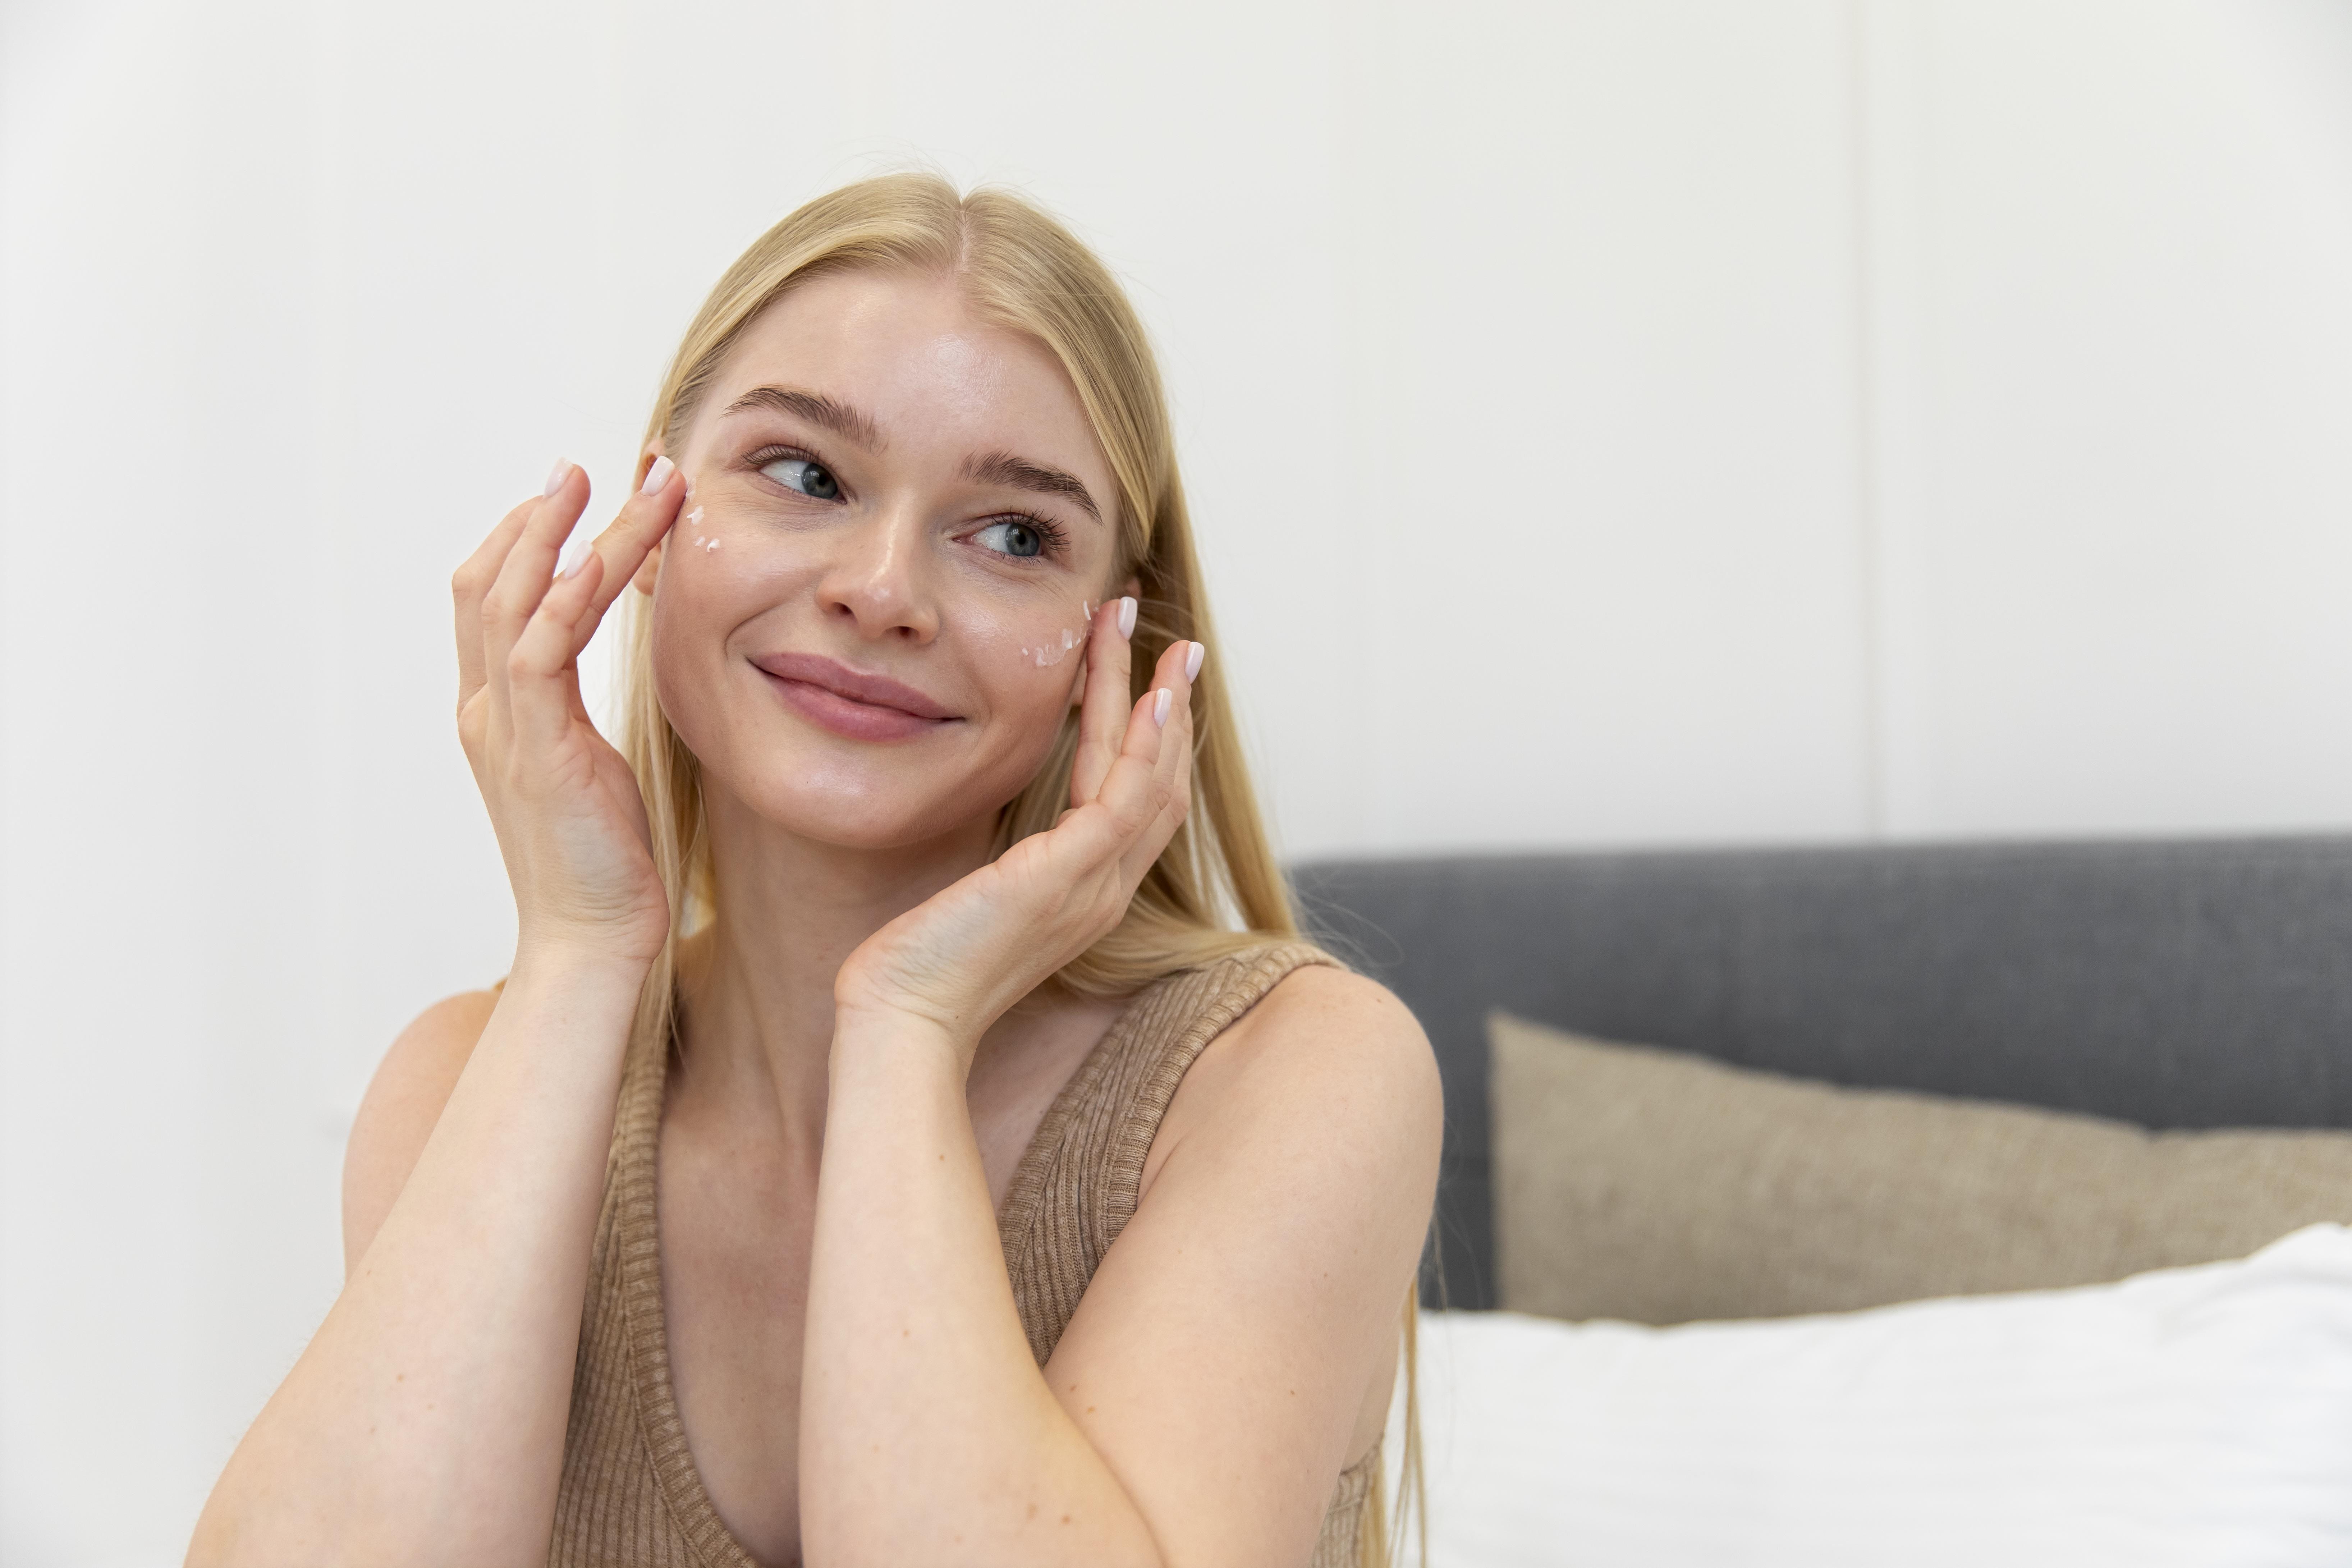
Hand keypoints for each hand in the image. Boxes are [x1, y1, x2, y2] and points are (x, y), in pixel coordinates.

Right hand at [452, 457, 684, 970]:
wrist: (590, 938)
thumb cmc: (602, 860)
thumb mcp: (587, 766)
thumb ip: (575, 715)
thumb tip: (601, 681)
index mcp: (496, 715)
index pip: (489, 603)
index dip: (522, 543)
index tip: (566, 498)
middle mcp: (487, 712)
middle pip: (488, 585)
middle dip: (533, 519)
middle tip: (579, 468)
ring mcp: (505, 729)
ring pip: (516, 602)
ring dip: (561, 534)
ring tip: (604, 482)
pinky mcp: (539, 750)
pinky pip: (542, 652)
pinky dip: (569, 596)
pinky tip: (603, 557)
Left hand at [832, 600, 1202, 1050]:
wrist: (904, 1020)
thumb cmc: (922, 966)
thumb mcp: (976, 899)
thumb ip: (1004, 865)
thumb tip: (997, 834)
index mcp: (1087, 894)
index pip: (1140, 807)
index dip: (1155, 743)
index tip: (1153, 683)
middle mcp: (1105, 889)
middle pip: (1162, 784)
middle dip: (1171, 707)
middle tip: (1179, 644)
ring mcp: (1094, 884)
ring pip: (1151, 776)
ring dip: (1157, 699)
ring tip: (1156, 635)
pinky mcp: (1068, 875)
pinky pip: (1127, 797)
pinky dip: (1146, 743)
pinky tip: (1151, 694)